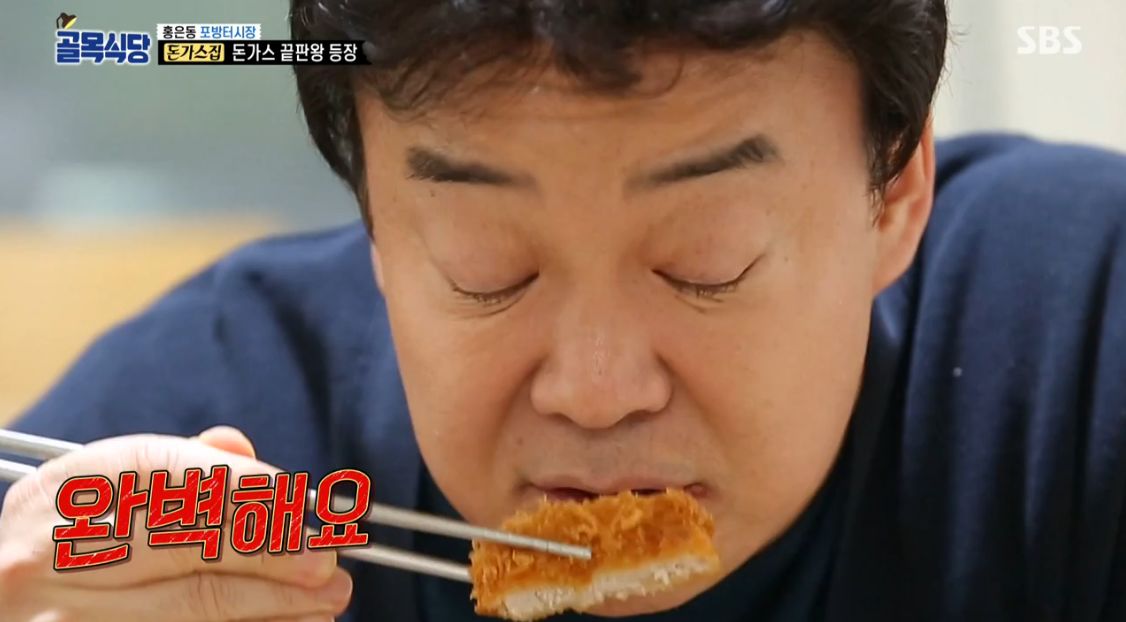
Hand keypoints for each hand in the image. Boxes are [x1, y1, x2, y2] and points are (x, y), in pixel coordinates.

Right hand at [0, 426, 351, 620]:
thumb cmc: (67, 538)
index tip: (302, 505)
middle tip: (329, 560)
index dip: (250, 490)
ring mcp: (63, 615)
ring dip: (273, 603)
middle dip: (274, 552)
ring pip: (192, 605)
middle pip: (190, 545)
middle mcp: (55, 551)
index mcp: (68, 489)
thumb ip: (175, 466)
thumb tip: (246, 455)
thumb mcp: (98, 489)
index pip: (175, 476)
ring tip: (325, 599)